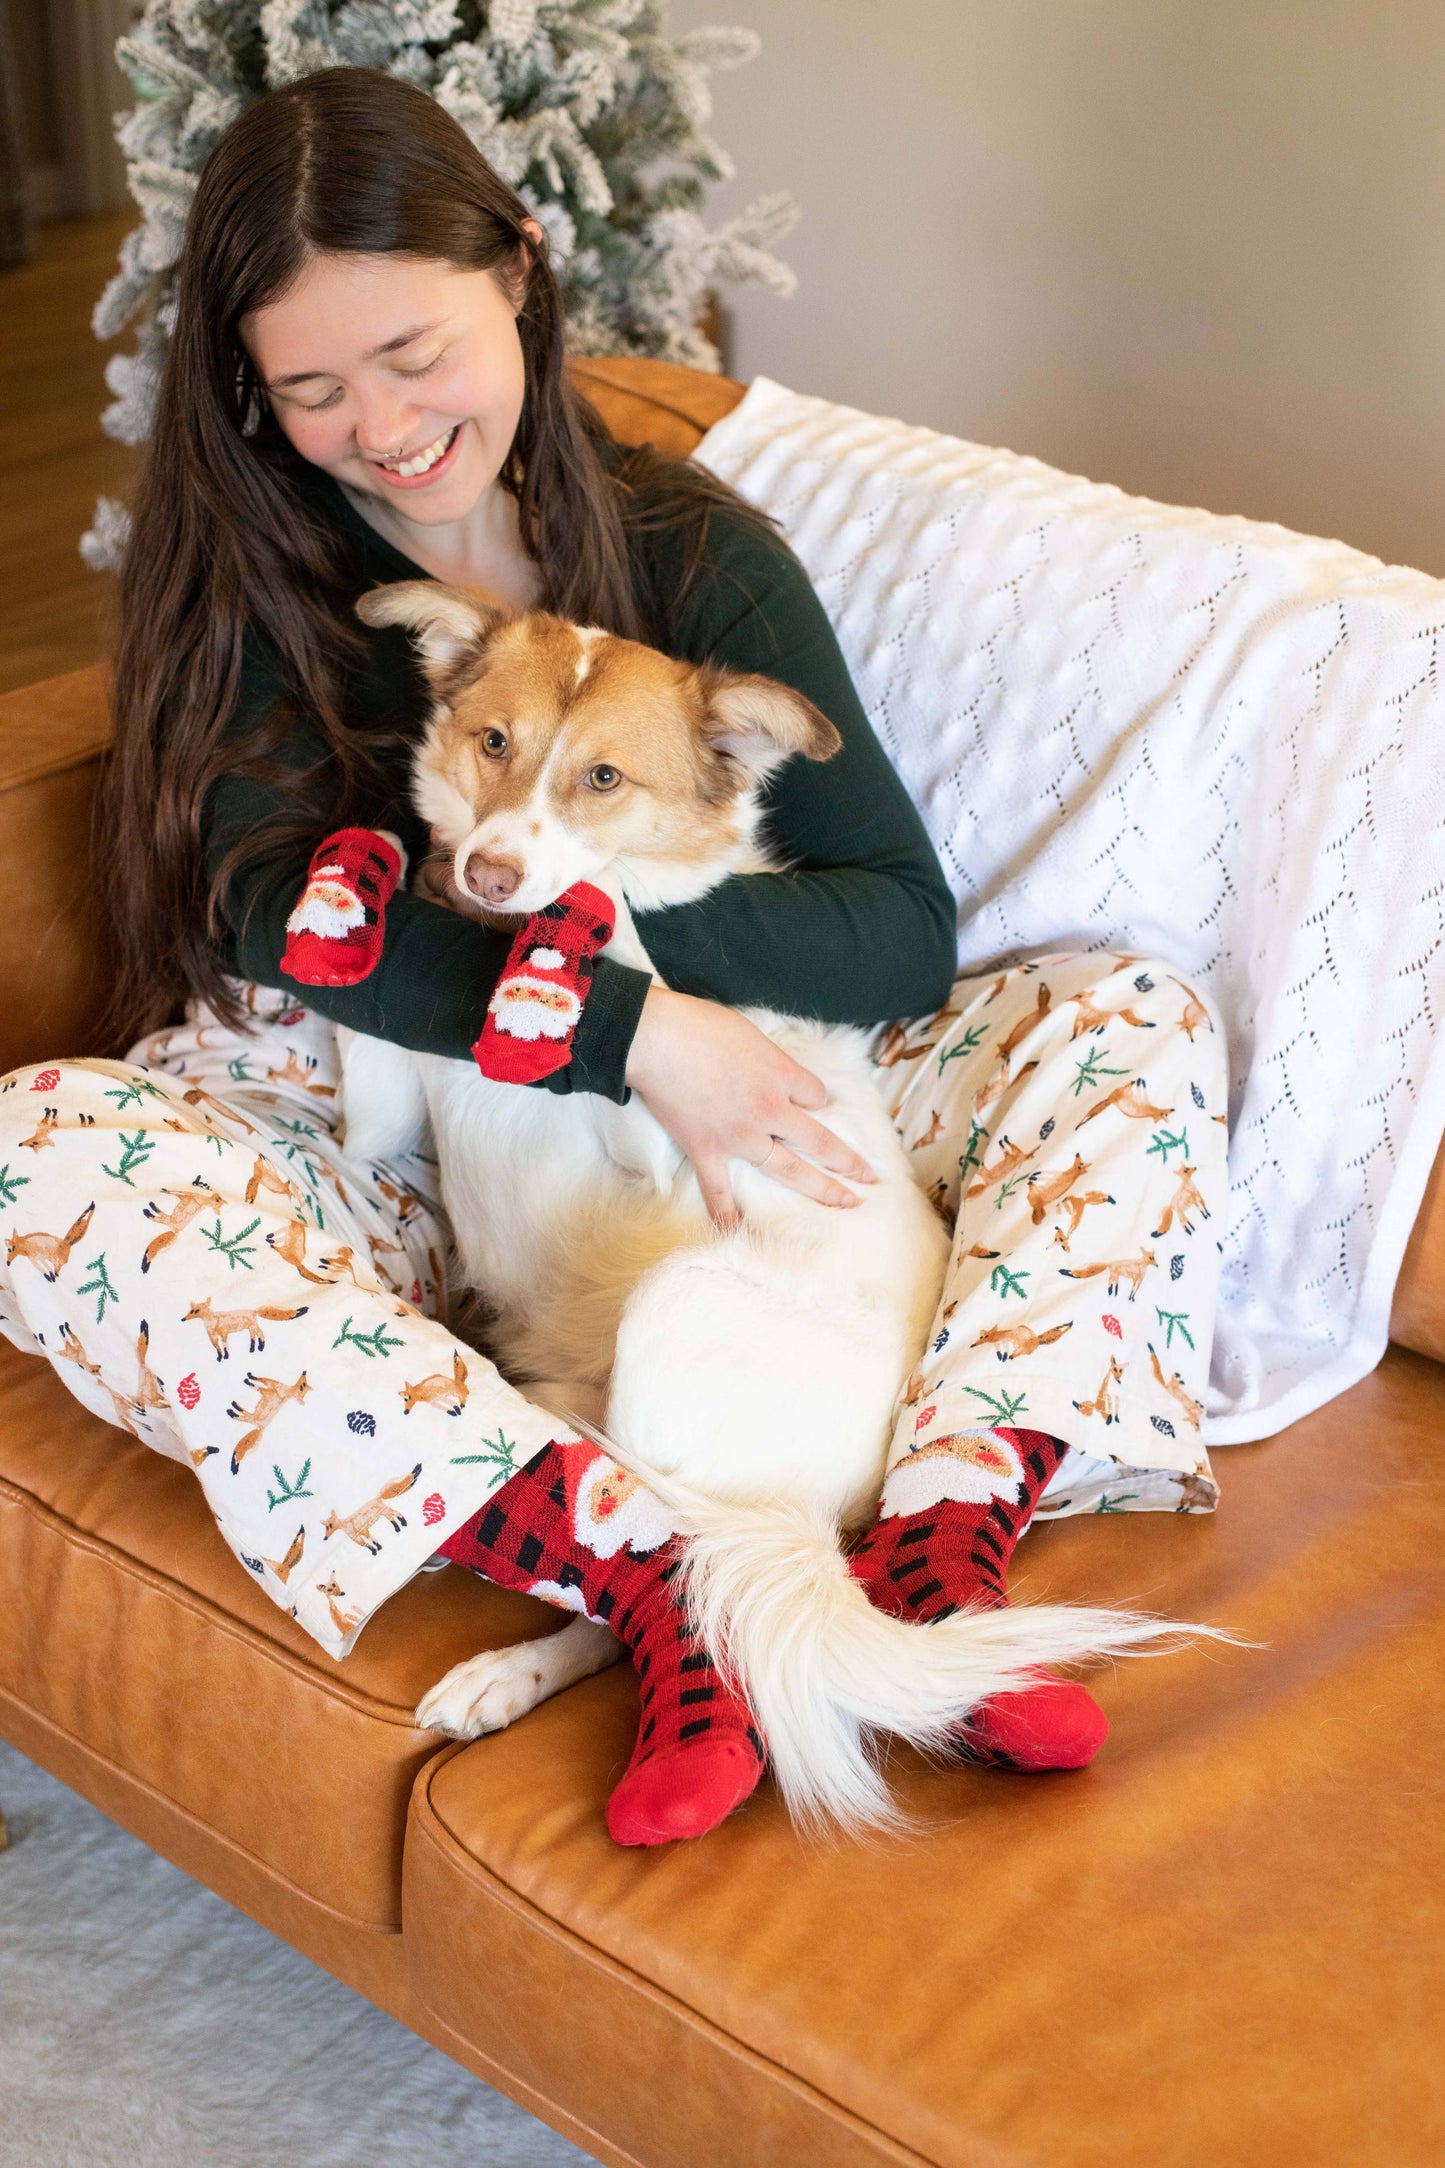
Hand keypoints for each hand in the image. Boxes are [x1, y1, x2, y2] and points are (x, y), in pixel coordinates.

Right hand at [625, 984, 876, 1227]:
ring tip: (844, 1203)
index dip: (820, 1100)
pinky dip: (727, 1214)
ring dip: (820, 1189)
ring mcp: (741, 1137)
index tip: (817, 1104)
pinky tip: (736, 1234)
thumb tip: (768, 1069)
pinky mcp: (707, 1151)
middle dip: (848, 1161)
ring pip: (789, 1169)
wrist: (659, 1041)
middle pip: (819, 1141)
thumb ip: (766, 1057)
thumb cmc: (699, 1025)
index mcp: (782, 1075)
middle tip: (870, 1178)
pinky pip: (719, 1191)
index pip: (816, 1095)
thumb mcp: (749, 1032)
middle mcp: (771, 1111)